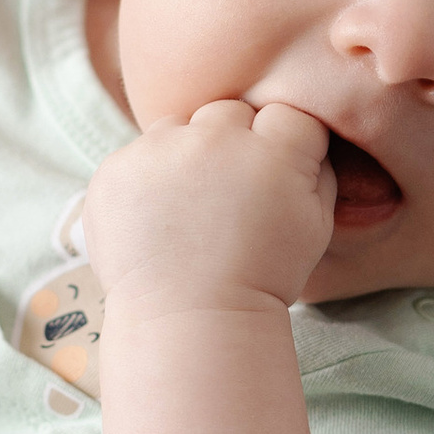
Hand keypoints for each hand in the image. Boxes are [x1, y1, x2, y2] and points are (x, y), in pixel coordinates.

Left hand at [84, 99, 336, 315]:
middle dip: (232, 144)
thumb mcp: (315, 225)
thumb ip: (317, 170)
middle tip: (228, 196)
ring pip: (178, 127)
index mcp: (273, 152)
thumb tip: (304, 137)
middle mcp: (214, 141)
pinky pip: (136, 155)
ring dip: (186, 155)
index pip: (286, 115)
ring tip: (188, 210)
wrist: (192, 320)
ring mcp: (159, 152)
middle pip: (228, 113)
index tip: (273, 179)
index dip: (283, 145)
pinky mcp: (116, 170)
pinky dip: (145, 180)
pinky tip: (156, 221)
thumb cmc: (263, 278)